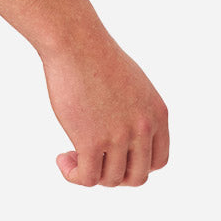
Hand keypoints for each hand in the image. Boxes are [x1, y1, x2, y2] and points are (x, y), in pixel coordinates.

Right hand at [42, 31, 169, 186]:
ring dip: (90, 173)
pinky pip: (87, 177)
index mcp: (156, 114)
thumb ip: (136, 112)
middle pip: (137, 176)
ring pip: (111, 179)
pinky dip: (73, 175)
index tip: (115, 157)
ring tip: (71, 156)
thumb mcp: (132, 83)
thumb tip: (123, 141)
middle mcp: (142, 128)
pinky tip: (62, 160)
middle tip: (94, 160)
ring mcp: (118, 136)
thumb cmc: (95, 55)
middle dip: (115, 174)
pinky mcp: (92, 141)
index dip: (136, 165)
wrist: (75, 41)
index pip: (158, 161)